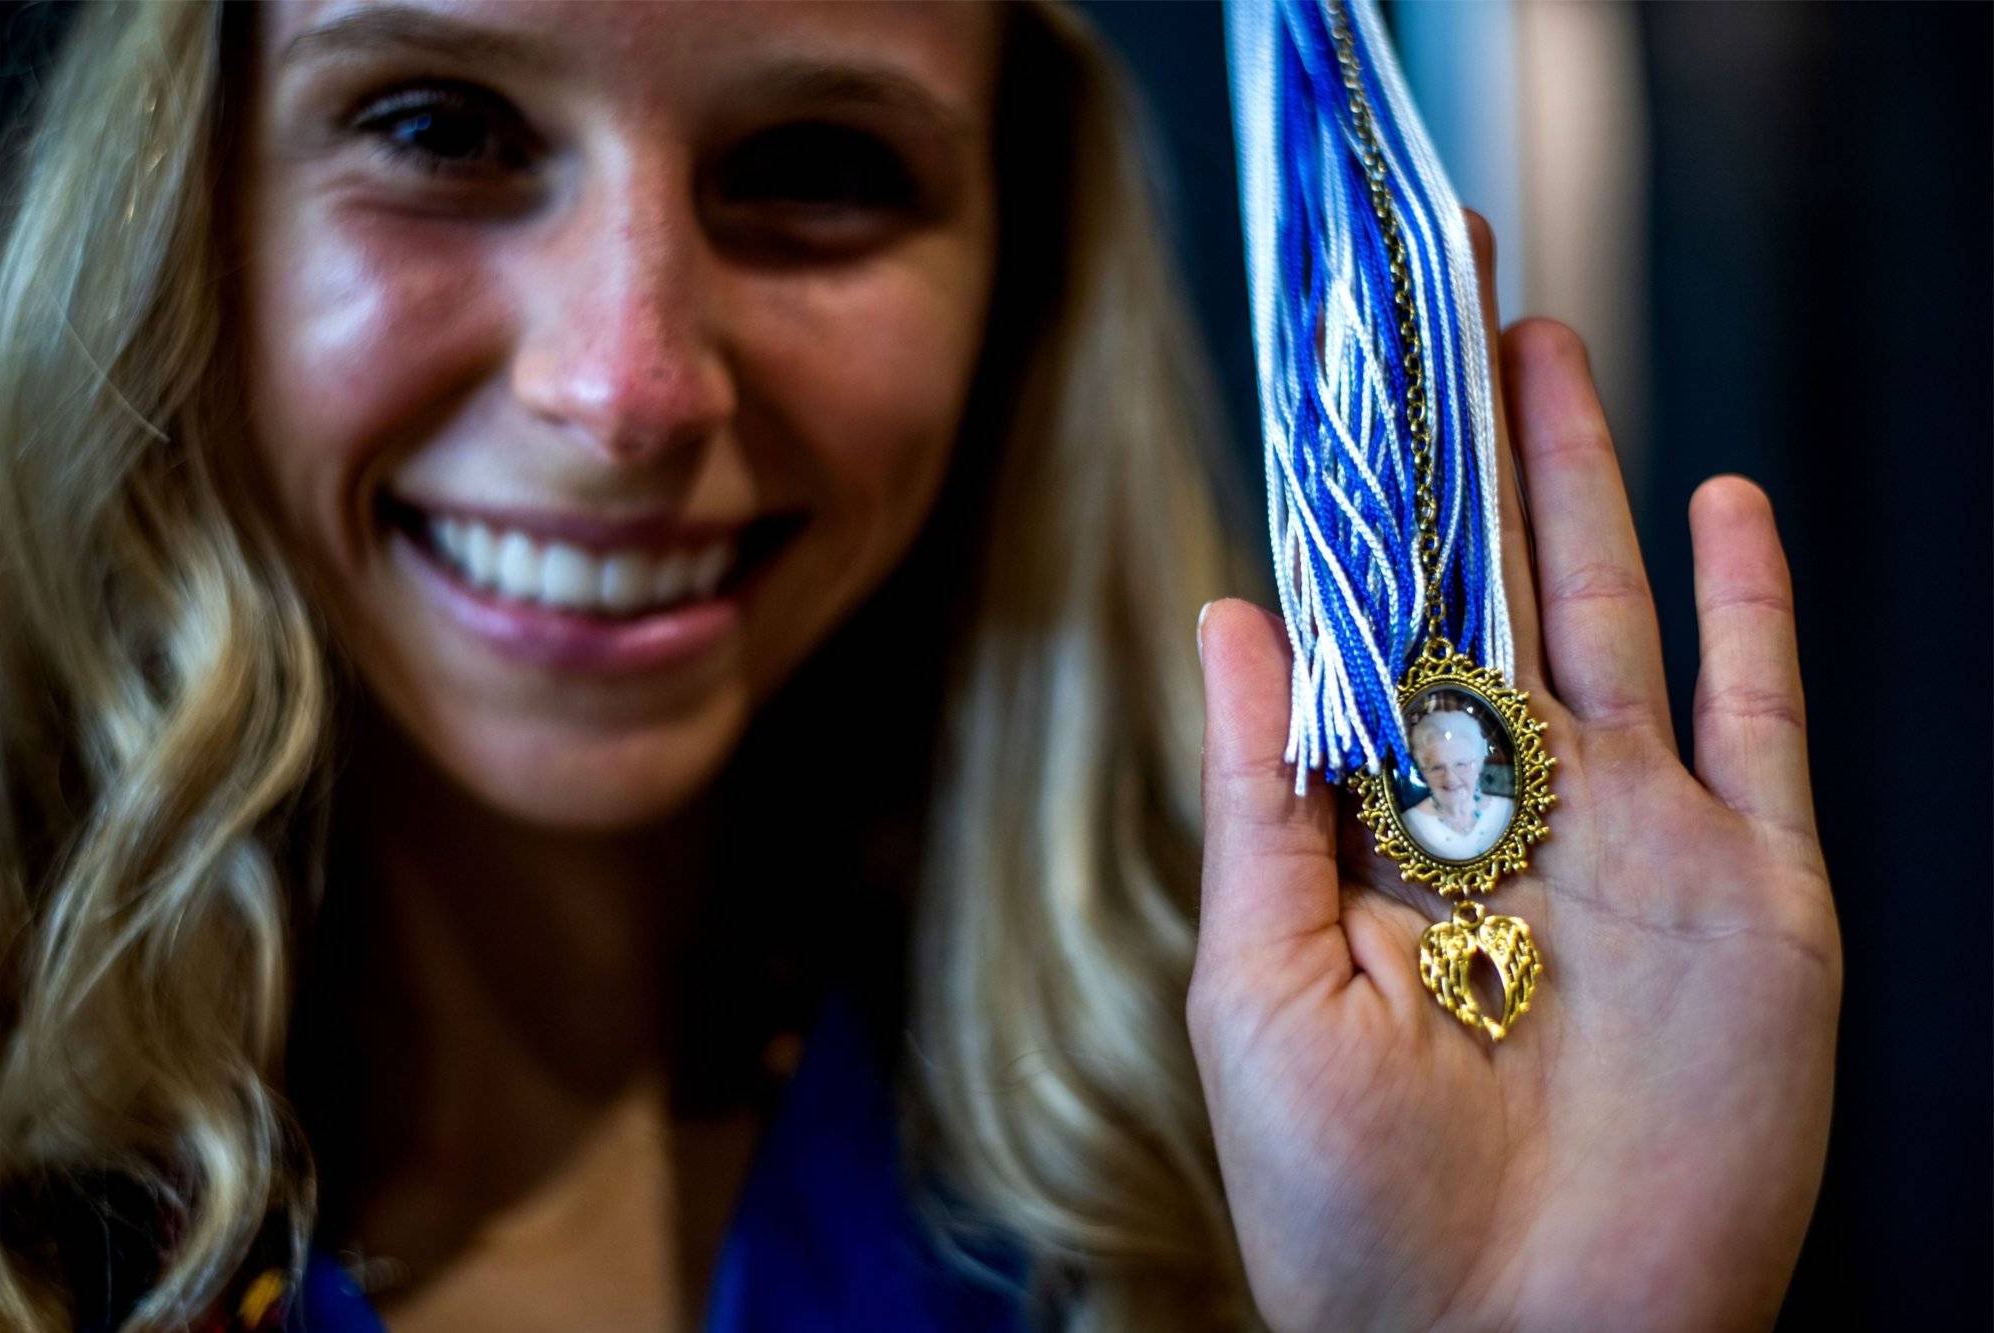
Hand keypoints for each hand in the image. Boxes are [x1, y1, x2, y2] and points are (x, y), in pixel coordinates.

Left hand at [1188, 217, 1839, 1331]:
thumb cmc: (1348, 1209)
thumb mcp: (1259, 985)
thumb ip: (1260, 792)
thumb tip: (1230, 613)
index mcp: (1386, 839)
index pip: (1373, 643)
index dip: (1361, 525)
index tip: (1340, 406)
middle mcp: (1510, 821)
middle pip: (1492, 595)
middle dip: (1474, 463)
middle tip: (1449, 320)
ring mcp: (1638, 845)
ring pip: (1614, 617)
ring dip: (1583, 482)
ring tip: (1543, 352)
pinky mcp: (1755, 895)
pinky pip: (1763, 721)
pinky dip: (1750, 608)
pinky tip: (1721, 502)